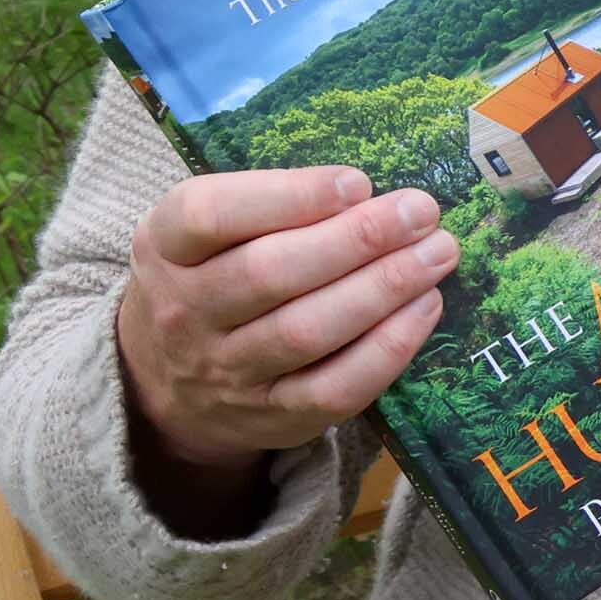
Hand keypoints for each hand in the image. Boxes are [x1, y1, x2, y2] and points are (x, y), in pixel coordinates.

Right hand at [118, 169, 460, 480]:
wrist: (165, 383)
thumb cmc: (210, 279)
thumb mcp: (208, 232)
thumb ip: (270, 206)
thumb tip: (367, 193)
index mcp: (164, 247)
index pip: (210, 215)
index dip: (289, 196)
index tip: (357, 183)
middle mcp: (184, 312)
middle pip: (271, 273)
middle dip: (359, 239)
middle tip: (421, 212)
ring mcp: (225, 371)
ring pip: (307, 331)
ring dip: (384, 288)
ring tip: (436, 253)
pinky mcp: (271, 416)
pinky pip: (336, 387)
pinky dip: (388, 347)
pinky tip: (425, 307)